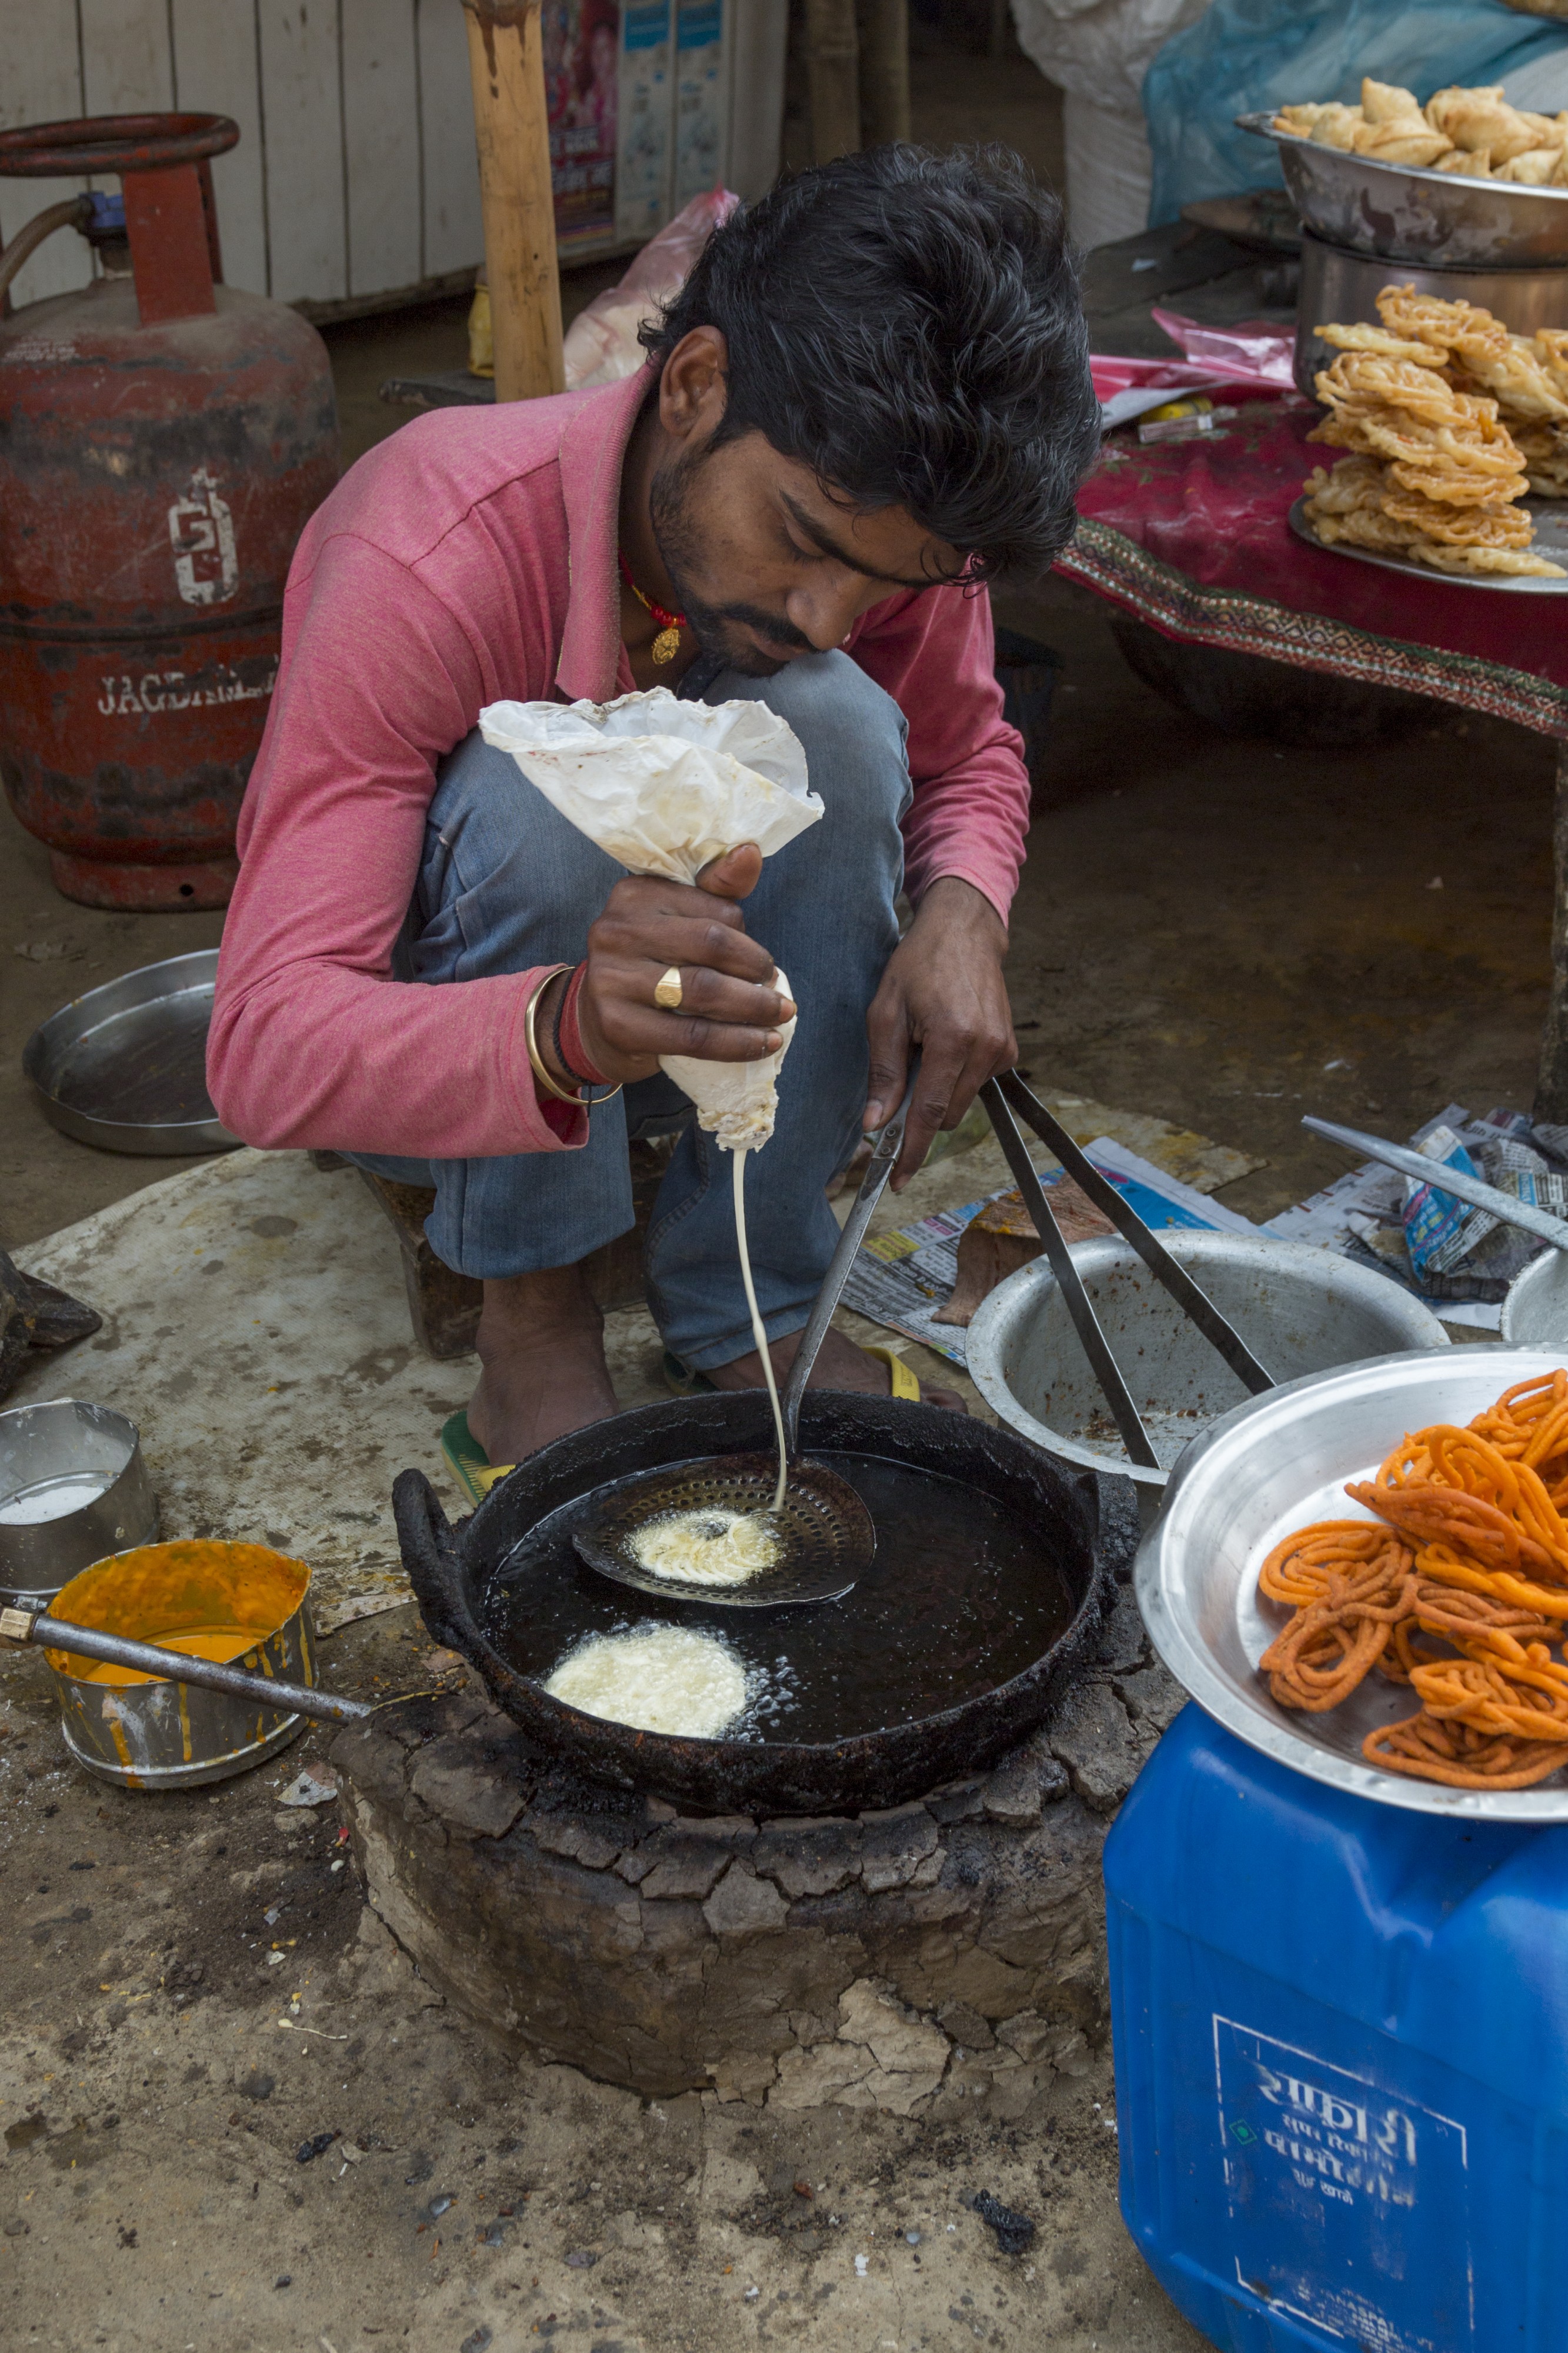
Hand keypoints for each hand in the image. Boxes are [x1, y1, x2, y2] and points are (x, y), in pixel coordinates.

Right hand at [534, 844, 794, 1091]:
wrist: (593, 1021)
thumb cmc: (650, 964)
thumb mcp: (679, 920)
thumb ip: (717, 889)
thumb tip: (751, 851)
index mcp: (635, 894)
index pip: (713, 910)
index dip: (747, 938)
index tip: (761, 963)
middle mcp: (616, 930)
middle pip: (710, 945)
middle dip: (756, 971)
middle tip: (779, 994)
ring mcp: (612, 978)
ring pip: (704, 991)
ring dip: (754, 1008)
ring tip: (780, 1016)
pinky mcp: (618, 1025)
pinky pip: (692, 1036)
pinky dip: (736, 1043)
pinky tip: (763, 1044)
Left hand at [862, 876, 1015, 1186]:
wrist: (964, 931)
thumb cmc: (919, 965)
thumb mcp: (886, 1012)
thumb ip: (883, 1071)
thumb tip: (876, 1123)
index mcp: (952, 1039)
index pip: (929, 1113)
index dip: (911, 1150)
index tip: (897, 1178)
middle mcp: (985, 1049)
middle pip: (946, 1114)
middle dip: (919, 1114)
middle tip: (896, 1084)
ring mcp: (1002, 1049)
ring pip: (961, 1101)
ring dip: (937, 1090)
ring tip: (923, 1047)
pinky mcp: (1009, 1048)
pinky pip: (975, 1082)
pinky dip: (954, 1076)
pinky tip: (944, 1042)